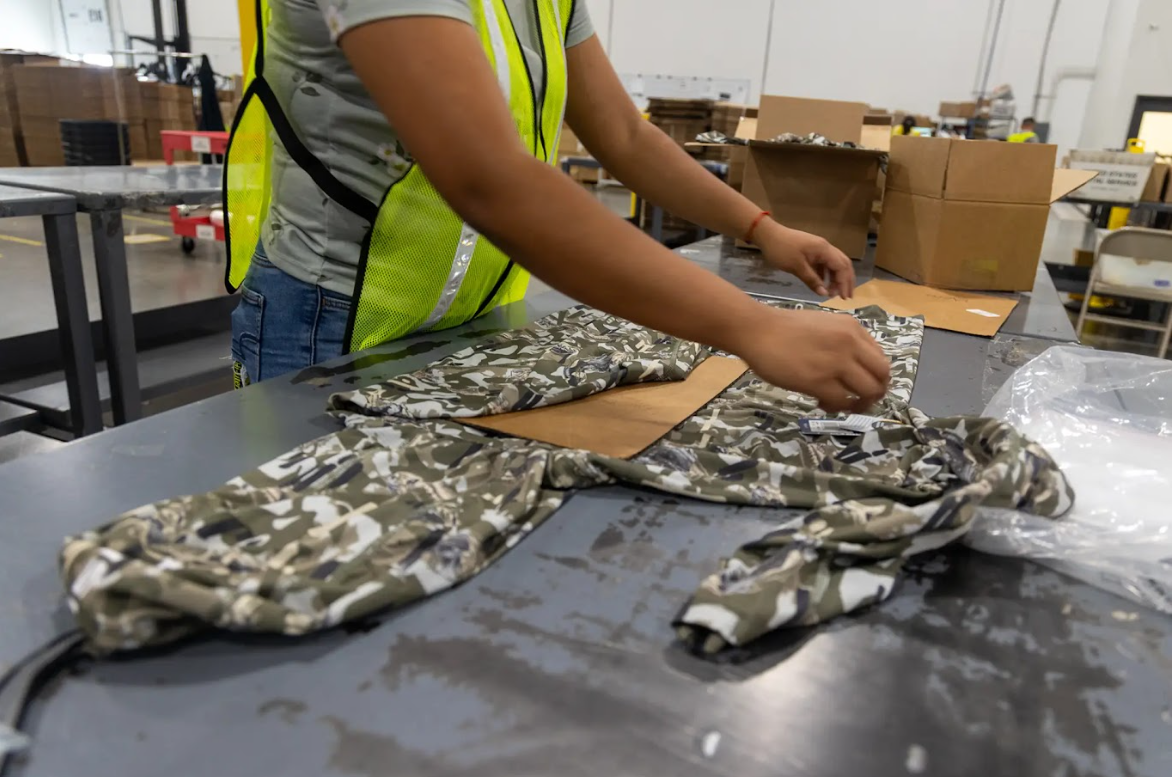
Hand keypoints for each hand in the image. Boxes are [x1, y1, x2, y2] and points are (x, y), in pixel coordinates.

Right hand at [734, 306, 889, 413]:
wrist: (758, 331)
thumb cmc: (784, 328)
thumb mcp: (824, 325)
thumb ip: (843, 341)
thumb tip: (852, 367)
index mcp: (853, 328)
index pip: (880, 357)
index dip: (875, 376)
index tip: (862, 385)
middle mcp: (851, 344)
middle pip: (882, 376)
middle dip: (876, 393)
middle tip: (861, 401)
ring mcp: (837, 363)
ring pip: (868, 392)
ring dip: (859, 404)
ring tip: (842, 405)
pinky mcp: (820, 381)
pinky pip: (842, 402)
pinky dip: (837, 407)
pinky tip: (822, 403)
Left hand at [755, 221, 855, 298]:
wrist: (767, 235)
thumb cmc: (781, 250)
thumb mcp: (796, 267)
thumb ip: (812, 280)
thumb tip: (824, 294)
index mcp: (824, 250)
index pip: (842, 267)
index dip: (844, 283)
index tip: (844, 298)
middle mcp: (825, 248)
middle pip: (842, 264)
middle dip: (845, 281)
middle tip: (845, 297)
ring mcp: (818, 249)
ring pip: (834, 264)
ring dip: (835, 278)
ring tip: (832, 293)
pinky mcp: (811, 252)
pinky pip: (823, 264)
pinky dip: (825, 275)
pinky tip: (822, 284)